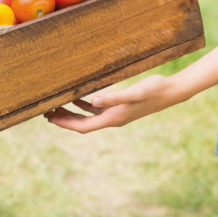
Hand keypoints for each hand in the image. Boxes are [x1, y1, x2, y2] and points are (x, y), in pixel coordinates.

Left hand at [44, 74, 187, 133]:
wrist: (171, 91)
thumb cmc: (153, 90)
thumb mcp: (134, 93)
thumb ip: (114, 97)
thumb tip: (92, 102)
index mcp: (113, 118)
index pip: (83, 126)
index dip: (65, 123)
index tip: (49, 118)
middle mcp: (112, 119)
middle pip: (82, 123)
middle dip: (64, 119)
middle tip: (46, 112)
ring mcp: (116, 114)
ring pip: (88, 116)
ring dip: (71, 113)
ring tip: (55, 106)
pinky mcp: (119, 107)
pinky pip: (96, 109)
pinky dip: (83, 105)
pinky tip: (77, 98)